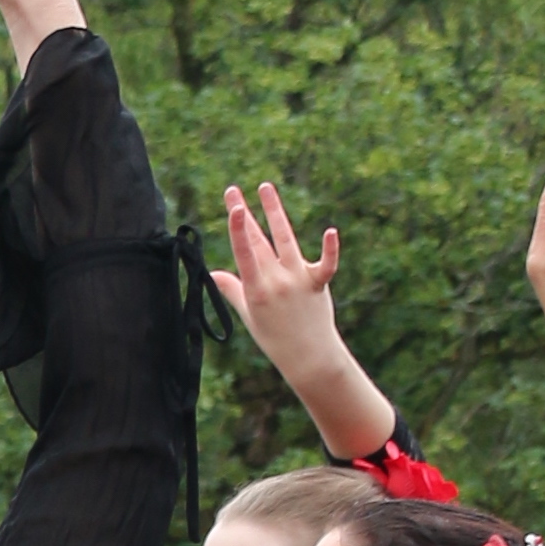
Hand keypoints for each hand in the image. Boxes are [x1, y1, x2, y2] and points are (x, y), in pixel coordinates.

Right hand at [212, 183, 394, 458]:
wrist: (308, 357)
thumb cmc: (275, 338)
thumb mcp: (249, 315)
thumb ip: (233, 290)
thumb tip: (214, 274)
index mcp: (256, 290)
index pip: (244, 253)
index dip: (238, 229)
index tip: (233, 206)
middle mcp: (276, 281)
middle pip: (258, 241)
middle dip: (244, 215)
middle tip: (232, 191)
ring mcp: (298, 280)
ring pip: (285, 239)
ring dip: (275, 212)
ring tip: (265, 188)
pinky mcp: (318, 283)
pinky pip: (326, 263)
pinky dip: (330, 249)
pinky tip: (330, 230)